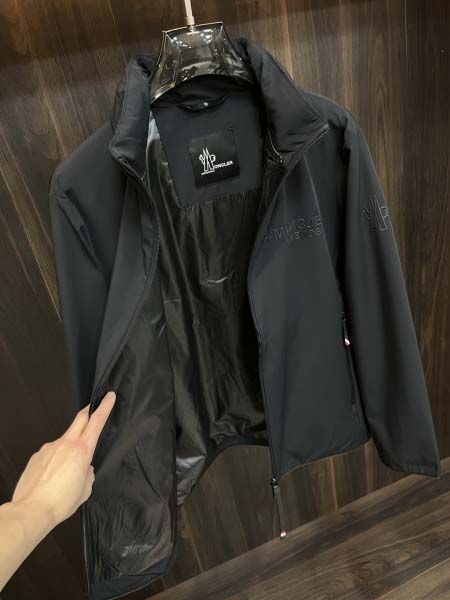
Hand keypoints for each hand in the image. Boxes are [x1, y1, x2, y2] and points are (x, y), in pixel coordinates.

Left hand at [11, 391, 115, 527]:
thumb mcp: (85, 490)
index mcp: (82, 451)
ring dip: (70, 445)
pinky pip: (51, 452)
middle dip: (88, 411)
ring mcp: (49, 448)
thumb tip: (85, 469)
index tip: (109, 396)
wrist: (32, 510)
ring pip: (65, 439)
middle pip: (80, 419)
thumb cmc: (61, 502)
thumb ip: (88, 474)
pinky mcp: (37, 455)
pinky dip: (55, 458)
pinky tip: (53, 475)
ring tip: (67, 468)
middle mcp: (65, 444)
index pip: (96, 422)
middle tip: (93, 407)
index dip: (105, 407)